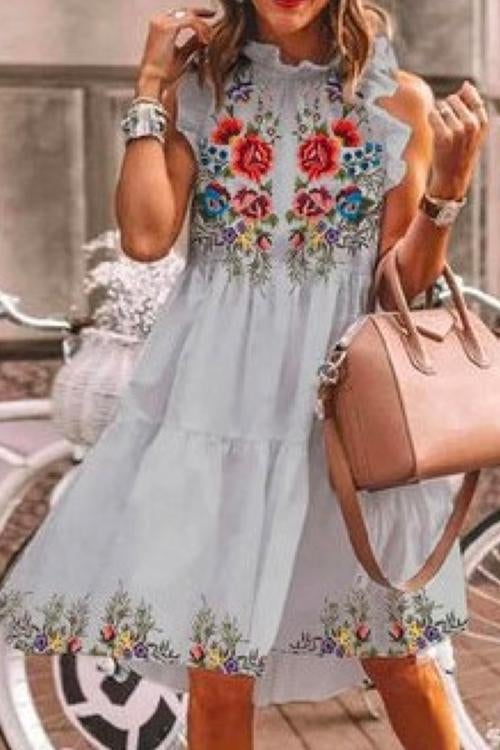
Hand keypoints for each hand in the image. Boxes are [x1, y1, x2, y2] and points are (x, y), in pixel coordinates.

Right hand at [135, 6, 215, 98]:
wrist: (155, 79)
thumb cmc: (164, 72)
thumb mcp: (182, 54)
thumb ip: (192, 44)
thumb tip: (203, 37)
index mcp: (161, 25)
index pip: (181, 14)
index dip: (196, 15)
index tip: (209, 20)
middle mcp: (160, 20)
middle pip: (186, 11)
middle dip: (202, 15)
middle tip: (213, 17)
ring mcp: (162, 21)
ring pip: (189, 16)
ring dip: (202, 26)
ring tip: (209, 37)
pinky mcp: (167, 26)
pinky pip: (189, 21)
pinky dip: (199, 29)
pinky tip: (204, 39)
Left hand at [427, 81, 488, 199]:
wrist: (452, 178)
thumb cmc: (461, 152)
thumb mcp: (474, 131)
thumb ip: (472, 107)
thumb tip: (466, 84)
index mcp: (482, 122)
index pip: (472, 96)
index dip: (460, 100)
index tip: (456, 115)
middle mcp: (472, 124)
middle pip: (453, 99)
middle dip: (447, 108)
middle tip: (447, 126)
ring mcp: (458, 130)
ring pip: (442, 106)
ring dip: (438, 116)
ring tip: (442, 131)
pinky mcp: (443, 136)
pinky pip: (433, 114)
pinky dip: (430, 120)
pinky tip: (434, 130)